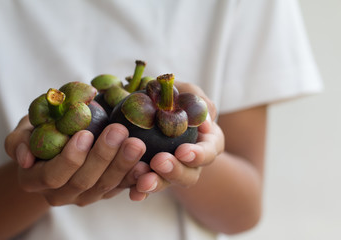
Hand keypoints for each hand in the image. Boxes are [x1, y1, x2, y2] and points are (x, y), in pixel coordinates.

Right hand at [5, 116, 149, 204]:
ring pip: (106, 186)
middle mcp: (60, 194)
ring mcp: (85, 196)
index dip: (69, 158)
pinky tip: (145, 164)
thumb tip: (25, 157)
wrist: (56, 147)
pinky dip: (134, 177)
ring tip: (136, 143)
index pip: (53, 175)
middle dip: (103, 157)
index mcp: (35, 181)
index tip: (85, 134)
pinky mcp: (105, 191)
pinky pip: (121, 188)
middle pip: (84, 182)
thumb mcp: (23, 131)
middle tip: (118, 131)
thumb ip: (18, 141)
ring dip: (123, 165)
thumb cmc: (38, 134)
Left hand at [130, 82, 223, 196]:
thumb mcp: (186, 91)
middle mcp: (191, 162)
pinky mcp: (153, 176)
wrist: (150, 107)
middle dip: (175, 171)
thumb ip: (196, 98)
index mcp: (206, 142)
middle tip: (158, 162)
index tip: (183, 152)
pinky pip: (147, 187)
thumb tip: (204, 122)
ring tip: (142, 181)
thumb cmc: (173, 98)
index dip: (199, 154)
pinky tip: (133, 194)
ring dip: (157, 183)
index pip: (209, 151)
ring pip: (168, 183)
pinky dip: (141, 191)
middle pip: (190, 174)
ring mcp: (172, 172)